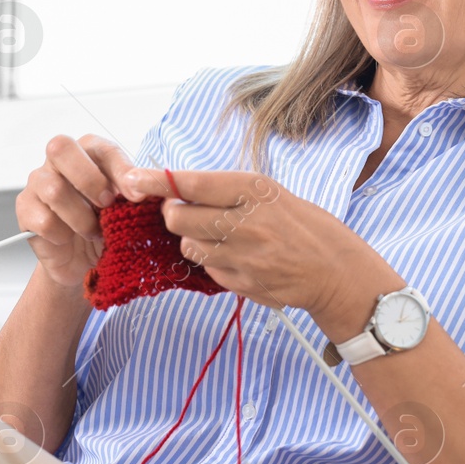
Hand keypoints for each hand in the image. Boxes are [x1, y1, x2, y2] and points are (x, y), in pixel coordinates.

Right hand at [16, 134, 137, 287]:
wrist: (82, 261)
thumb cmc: (105, 225)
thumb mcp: (126, 208)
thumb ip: (133, 193)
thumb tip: (143, 188)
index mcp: (87, 153)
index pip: (100, 147)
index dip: (120, 169)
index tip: (137, 196)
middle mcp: (58, 162)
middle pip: (60, 148)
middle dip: (89, 179)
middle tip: (107, 205)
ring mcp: (37, 183)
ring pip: (54, 190)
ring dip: (81, 218)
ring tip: (93, 232)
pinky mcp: (25, 210)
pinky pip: (43, 220)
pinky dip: (62, 235)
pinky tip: (68, 239)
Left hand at [122, 167, 394, 315]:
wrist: (333, 270)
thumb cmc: (300, 224)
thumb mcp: (269, 193)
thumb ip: (225, 191)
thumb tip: (176, 188)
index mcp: (253, 190)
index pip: (191, 183)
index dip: (155, 181)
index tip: (131, 180)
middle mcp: (246, 222)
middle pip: (178, 218)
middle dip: (174, 214)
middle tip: (185, 211)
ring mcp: (243, 257)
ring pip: (188, 246)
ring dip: (193, 239)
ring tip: (219, 235)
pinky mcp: (241, 284)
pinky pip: (207, 269)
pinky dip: (212, 261)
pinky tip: (236, 256)